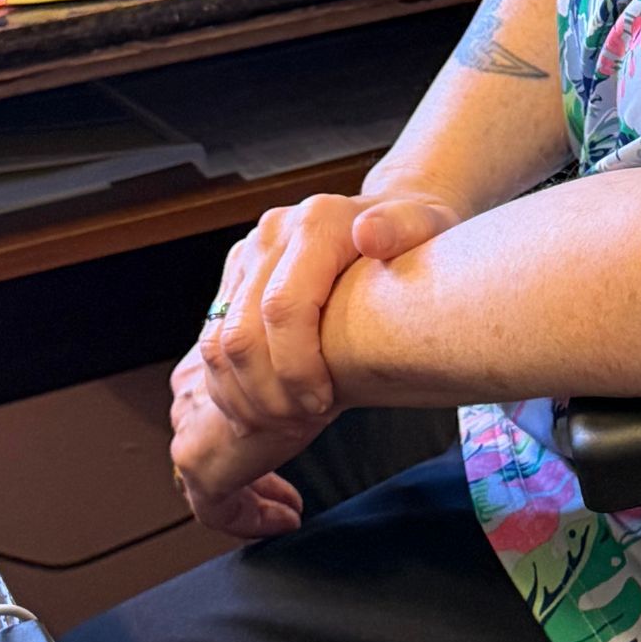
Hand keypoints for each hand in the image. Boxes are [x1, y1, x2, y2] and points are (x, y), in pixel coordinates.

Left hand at [170, 362, 317, 539]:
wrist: (320, 355)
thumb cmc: (318, 352)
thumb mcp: (295, 364)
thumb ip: (281, 376)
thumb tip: (311, 395)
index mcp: (205, 362)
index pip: (210, 411)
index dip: (247, 434)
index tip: (281, 450)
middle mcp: (187, 394)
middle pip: (208, 447)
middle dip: (250, 474)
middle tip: (288, 495)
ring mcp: (187, 429)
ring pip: (211, 480)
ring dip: (254, 499)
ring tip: (291, 510)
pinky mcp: (197, 462)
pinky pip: (216, 508)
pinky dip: (251, 519)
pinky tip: (287, 520)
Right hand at [199, 190, 460, 437]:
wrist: (389, 218)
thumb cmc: (417, 237)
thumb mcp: (428, 228)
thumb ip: (404, 228)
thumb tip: (370, 235)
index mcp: (318, 222)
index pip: (283, 308)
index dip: (295, 367)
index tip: (323, 403)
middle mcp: (273, 233)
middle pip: (241, 334)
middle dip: (267, 393)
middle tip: (300, 423)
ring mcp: (249, 253)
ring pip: (217, 343)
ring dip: (244, 396)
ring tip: (283, 423)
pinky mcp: (236, 274)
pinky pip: (213, 341)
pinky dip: (234, 386)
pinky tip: (266, 409)